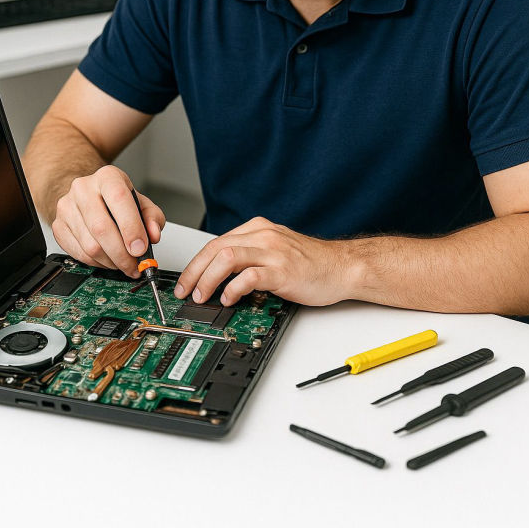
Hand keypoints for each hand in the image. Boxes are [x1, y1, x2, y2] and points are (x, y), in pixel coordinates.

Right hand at [51, 165, 164, 275]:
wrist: (88, 195)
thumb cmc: (116, 200)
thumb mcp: (141, 203)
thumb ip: (153, 218)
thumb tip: (153, 235)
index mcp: (107, 177)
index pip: (119, 199)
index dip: (131, 228)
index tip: (140, 249)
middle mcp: (83, 188)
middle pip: (101, 228)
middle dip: (122, 254)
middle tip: (134, 266)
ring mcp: (67, 207)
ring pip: (90, 246)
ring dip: (111, 262)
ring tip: (123, 263)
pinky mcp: (58, 226)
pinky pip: (79, 254)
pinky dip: (97, 263)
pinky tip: (107, 260)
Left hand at [174, 217, 346, 306]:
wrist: (343, 267)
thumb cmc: (311, 263)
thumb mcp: (275, 249)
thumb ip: (251, 255)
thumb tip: (220, 275)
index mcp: (258, 228)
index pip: (216, 242)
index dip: (196, 263)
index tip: (186, 280)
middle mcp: (264, 235)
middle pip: (216, 248)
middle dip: (194, 272)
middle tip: (185, 291)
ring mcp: (273, 252)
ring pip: (227, 258)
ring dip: (208, 279)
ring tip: (202, 296)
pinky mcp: (283, 270)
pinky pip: (249, 276)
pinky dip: (233, 288)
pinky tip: (229, 298)